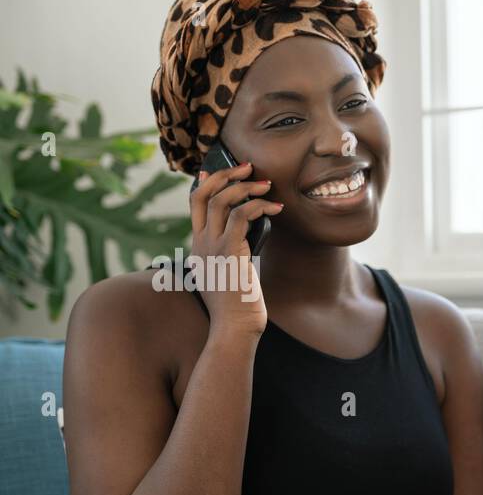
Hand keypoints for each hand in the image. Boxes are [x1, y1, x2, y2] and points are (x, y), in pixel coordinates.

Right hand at [188, 161, 282, 337]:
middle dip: (224, 175)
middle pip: (202, 195)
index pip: (195, 205)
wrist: (234, 327)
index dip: (205, 183)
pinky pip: (242, 215)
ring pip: (221, 200)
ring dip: (246, 187)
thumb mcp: (229, 275)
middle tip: (246, 167)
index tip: (214, 169)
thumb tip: (248, 240)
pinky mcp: (230, 250)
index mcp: (198, 247)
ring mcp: (212, 246)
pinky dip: (260, 206)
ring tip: (267, 185)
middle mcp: (201, 243)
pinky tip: (276, 208)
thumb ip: (231, 255)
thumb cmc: (237, 307)